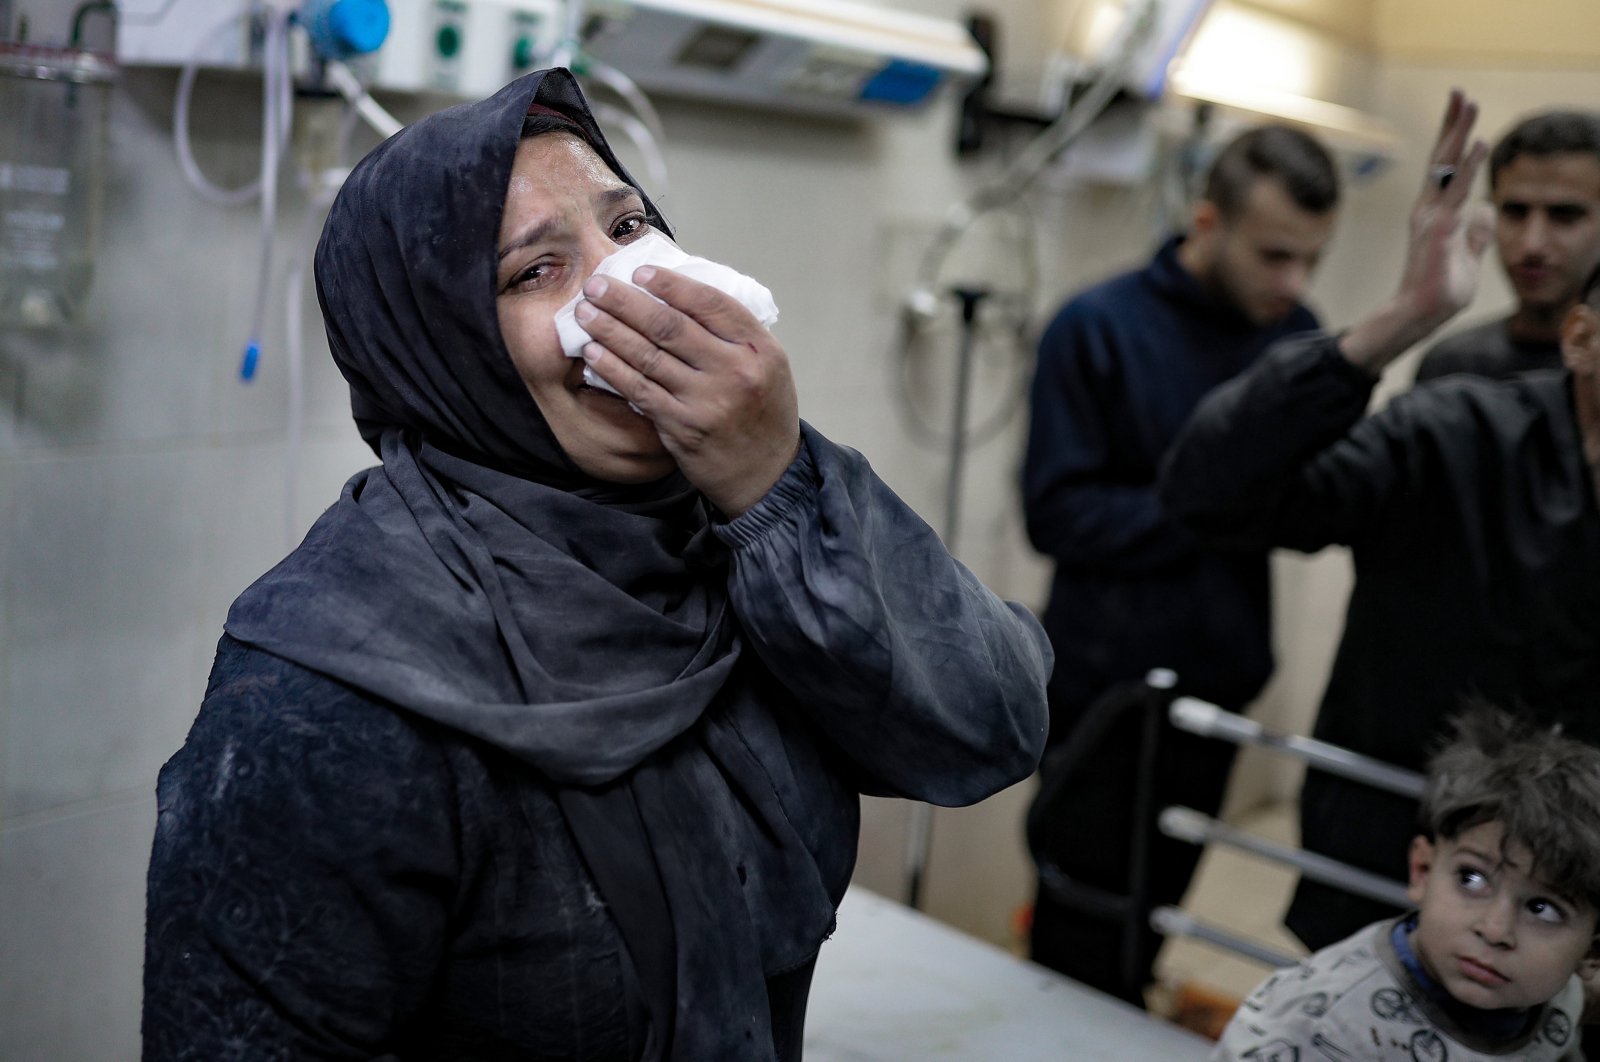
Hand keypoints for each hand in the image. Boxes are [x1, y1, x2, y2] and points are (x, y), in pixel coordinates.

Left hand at [573, 266, 800, 516]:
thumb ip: (734, 334)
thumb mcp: (768, 365)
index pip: (710, 303)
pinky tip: (593, 352)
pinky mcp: (683, 427)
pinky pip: (640, 390)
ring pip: (648, 356)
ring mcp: (707, 401)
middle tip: (596, 285)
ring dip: (610, 331)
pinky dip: (613, 369)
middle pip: (670, 326)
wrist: (767, 474)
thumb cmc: (763, 413)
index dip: (670, 284)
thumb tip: (681, 296)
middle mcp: (735, 371)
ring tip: (585, 313)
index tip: (639, 272)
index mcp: (758, 347)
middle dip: (626, 301)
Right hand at [1340, 90, 1494, 371]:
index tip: (1458, 106)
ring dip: (1459, 133)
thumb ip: (1476, 232)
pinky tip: (1479, 143)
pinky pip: (1457, 192)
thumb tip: (1486, 212)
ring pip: (1447, 167)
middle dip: (1452, 123)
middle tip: (1460, 91)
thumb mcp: (1466, 255)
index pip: (1444, 167)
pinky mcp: (1441, 230)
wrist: (1421, 314)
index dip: (1451, 136)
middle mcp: (1429, 209)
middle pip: (1442, 157)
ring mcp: (1433, 218)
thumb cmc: (1442, 289)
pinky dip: (1468, 166)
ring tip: (1470, 103)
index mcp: (1435, 213)